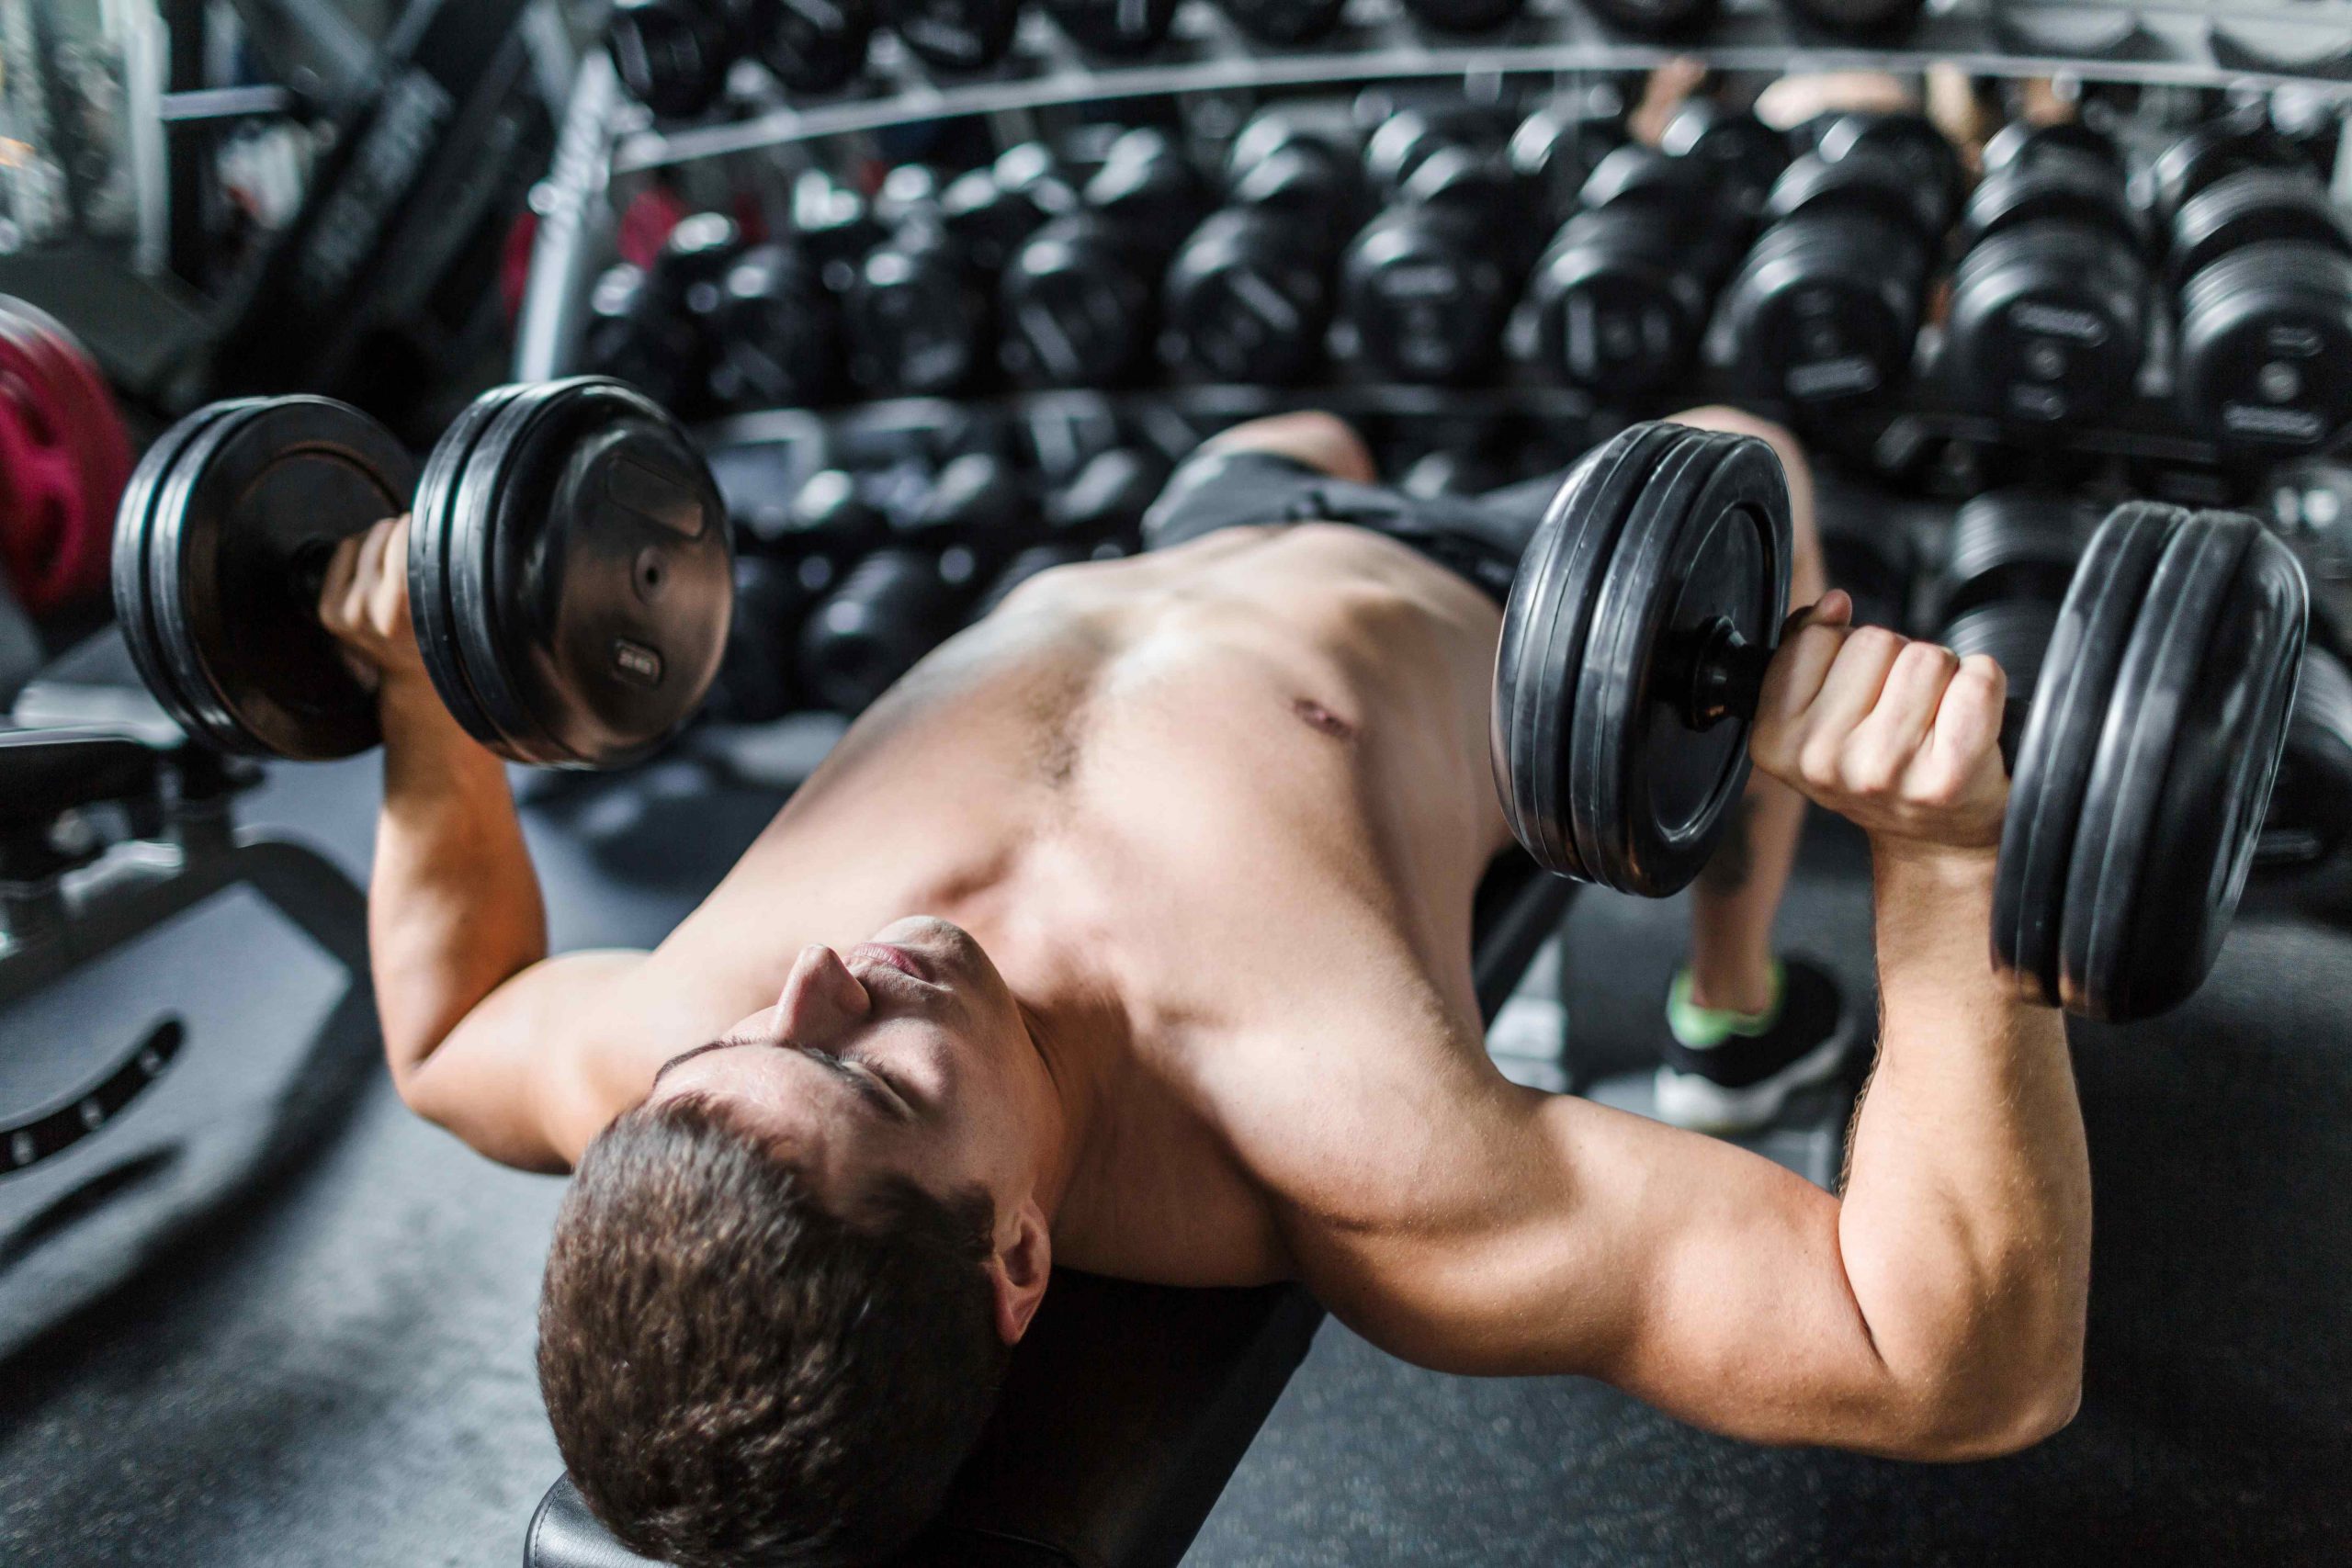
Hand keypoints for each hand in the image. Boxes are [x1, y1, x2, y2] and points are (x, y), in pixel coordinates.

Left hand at [317, 515, 427, 696]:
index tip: (426, 522)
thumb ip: (432, 572)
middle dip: (399, 530)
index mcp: (402, 612)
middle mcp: (368, 612)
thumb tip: (423, 526)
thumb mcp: (446, 608)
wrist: (411, 676)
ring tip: (396, 548)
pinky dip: (360, 547)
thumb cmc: (437, 636)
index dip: (414, 528)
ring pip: (361, 542)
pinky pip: (344, 553)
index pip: (402, 548)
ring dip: (380, 537)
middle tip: (413, 535)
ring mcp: (345, 613)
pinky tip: (376, 559)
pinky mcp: (329, 611)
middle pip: (382, 538)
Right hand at [1749, 591, 2009, 855]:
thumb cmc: (1881, 770)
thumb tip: (1831, 605)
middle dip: (1896, 660)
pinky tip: (1970, 719)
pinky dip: (1984, 684)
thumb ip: (1806, 651)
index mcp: (1777, 743)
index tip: (1857, 693)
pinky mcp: (1947, 776)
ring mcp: (1884, 770)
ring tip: (1934, 718)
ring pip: (1926, 656)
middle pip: (1874, 640)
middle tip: (1902, 710)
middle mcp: (1823, 761)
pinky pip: (1977, 680)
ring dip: (1941, 673)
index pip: (1816, 638)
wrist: (1935, 839)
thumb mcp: (1817, 716)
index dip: (1845, 651)